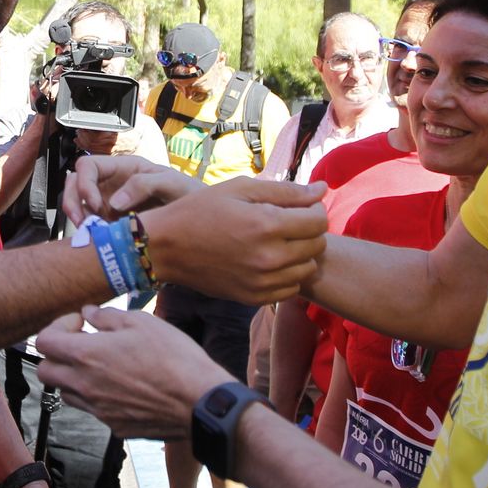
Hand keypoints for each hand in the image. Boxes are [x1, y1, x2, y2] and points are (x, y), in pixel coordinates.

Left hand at [36, 307, 223, 439]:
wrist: (199, 402)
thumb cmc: (173, 357)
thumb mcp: (141, 323)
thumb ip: (107, 317)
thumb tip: (89, 314)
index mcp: (86, 356)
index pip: (43, 342)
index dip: (57, 327)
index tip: (80, 323)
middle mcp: (85, 386)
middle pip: (45, 371)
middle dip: (57, 354)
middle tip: (83, 344)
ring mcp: (99, 410)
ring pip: (66, 393)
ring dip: (75, 377)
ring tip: (103, 365)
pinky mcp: (115, 426)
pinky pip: (93, 410)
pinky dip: (98, 396)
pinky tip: (123, 386)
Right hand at [60, 155, 202, 224]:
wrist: (200, 221)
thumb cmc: (188, 195)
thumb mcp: (173, 184)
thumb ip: (146, 185)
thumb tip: (114, 202)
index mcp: (124, 167)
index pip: (88, 165)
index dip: (85, 184)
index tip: (97, 205)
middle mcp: (111, 183)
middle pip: (74, 182)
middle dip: (72, 201)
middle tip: (83, 222)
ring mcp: (108, 203)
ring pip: (76, 203)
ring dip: (75, 216)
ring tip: (87, 233)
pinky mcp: (110, 222)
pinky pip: (88, 223)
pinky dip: (86, 232)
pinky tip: (95, 242)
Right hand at [147, 176, 327, 303]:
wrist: (164, 247)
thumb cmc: (200, 211)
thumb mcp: (239, 189)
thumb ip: (285, 190)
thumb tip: (323, 190)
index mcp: (267, 225)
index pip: (319, 220)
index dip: (315, 210)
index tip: (301, 207)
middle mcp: (270, 257)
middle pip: (317, 245)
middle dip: (309, 231)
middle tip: (289, 223)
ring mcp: (262, 282)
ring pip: (307, 269)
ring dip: (301, 254)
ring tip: (278, 242)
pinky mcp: (254, 298)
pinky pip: (290, 289)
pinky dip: (287, 275)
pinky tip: (268, 262)